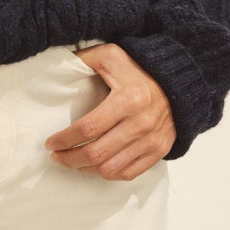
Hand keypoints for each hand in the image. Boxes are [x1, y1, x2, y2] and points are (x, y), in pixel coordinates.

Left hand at [44, 42, 175, 178]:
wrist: (179, 80)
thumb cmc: (140, 68)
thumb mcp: (110, 55)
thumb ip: (82, 59)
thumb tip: (55, 68)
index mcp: (128, 99)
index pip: (88, 128)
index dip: (64, 139)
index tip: (50, 143)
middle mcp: (141, 123)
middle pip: (96, 153)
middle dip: (69, 158)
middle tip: (56, 155)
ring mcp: (152, 140)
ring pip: (110, 169)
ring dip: (85, 169)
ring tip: (72, 162)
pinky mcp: (159, 150)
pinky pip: (128, 173)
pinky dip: (108, 174)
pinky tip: (95, 167)